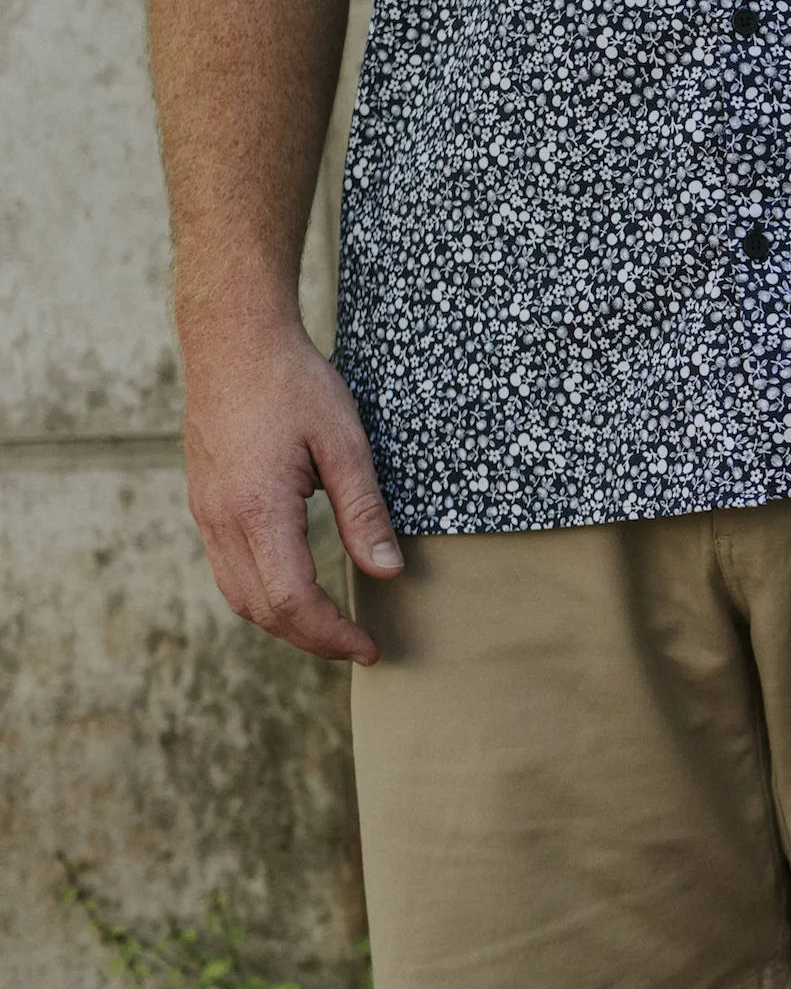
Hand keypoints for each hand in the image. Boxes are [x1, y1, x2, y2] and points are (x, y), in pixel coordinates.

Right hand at [181, 321, 403, 662]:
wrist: (233, 341)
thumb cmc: (293, 383)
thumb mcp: (345, 442)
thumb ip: (364, 511)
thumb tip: (387, 572)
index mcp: (257, 508)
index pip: (293, 599)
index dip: (332, 633)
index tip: (370, 647)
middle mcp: (221, 519)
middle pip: (261, 609)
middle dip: (311, 638)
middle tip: (359, 646)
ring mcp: (205, 513)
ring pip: (239, 595)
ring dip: (285, 622)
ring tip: (333, 628)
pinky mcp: (205, 503)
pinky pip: (229, 569)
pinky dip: (264, 594)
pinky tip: (299, 590)